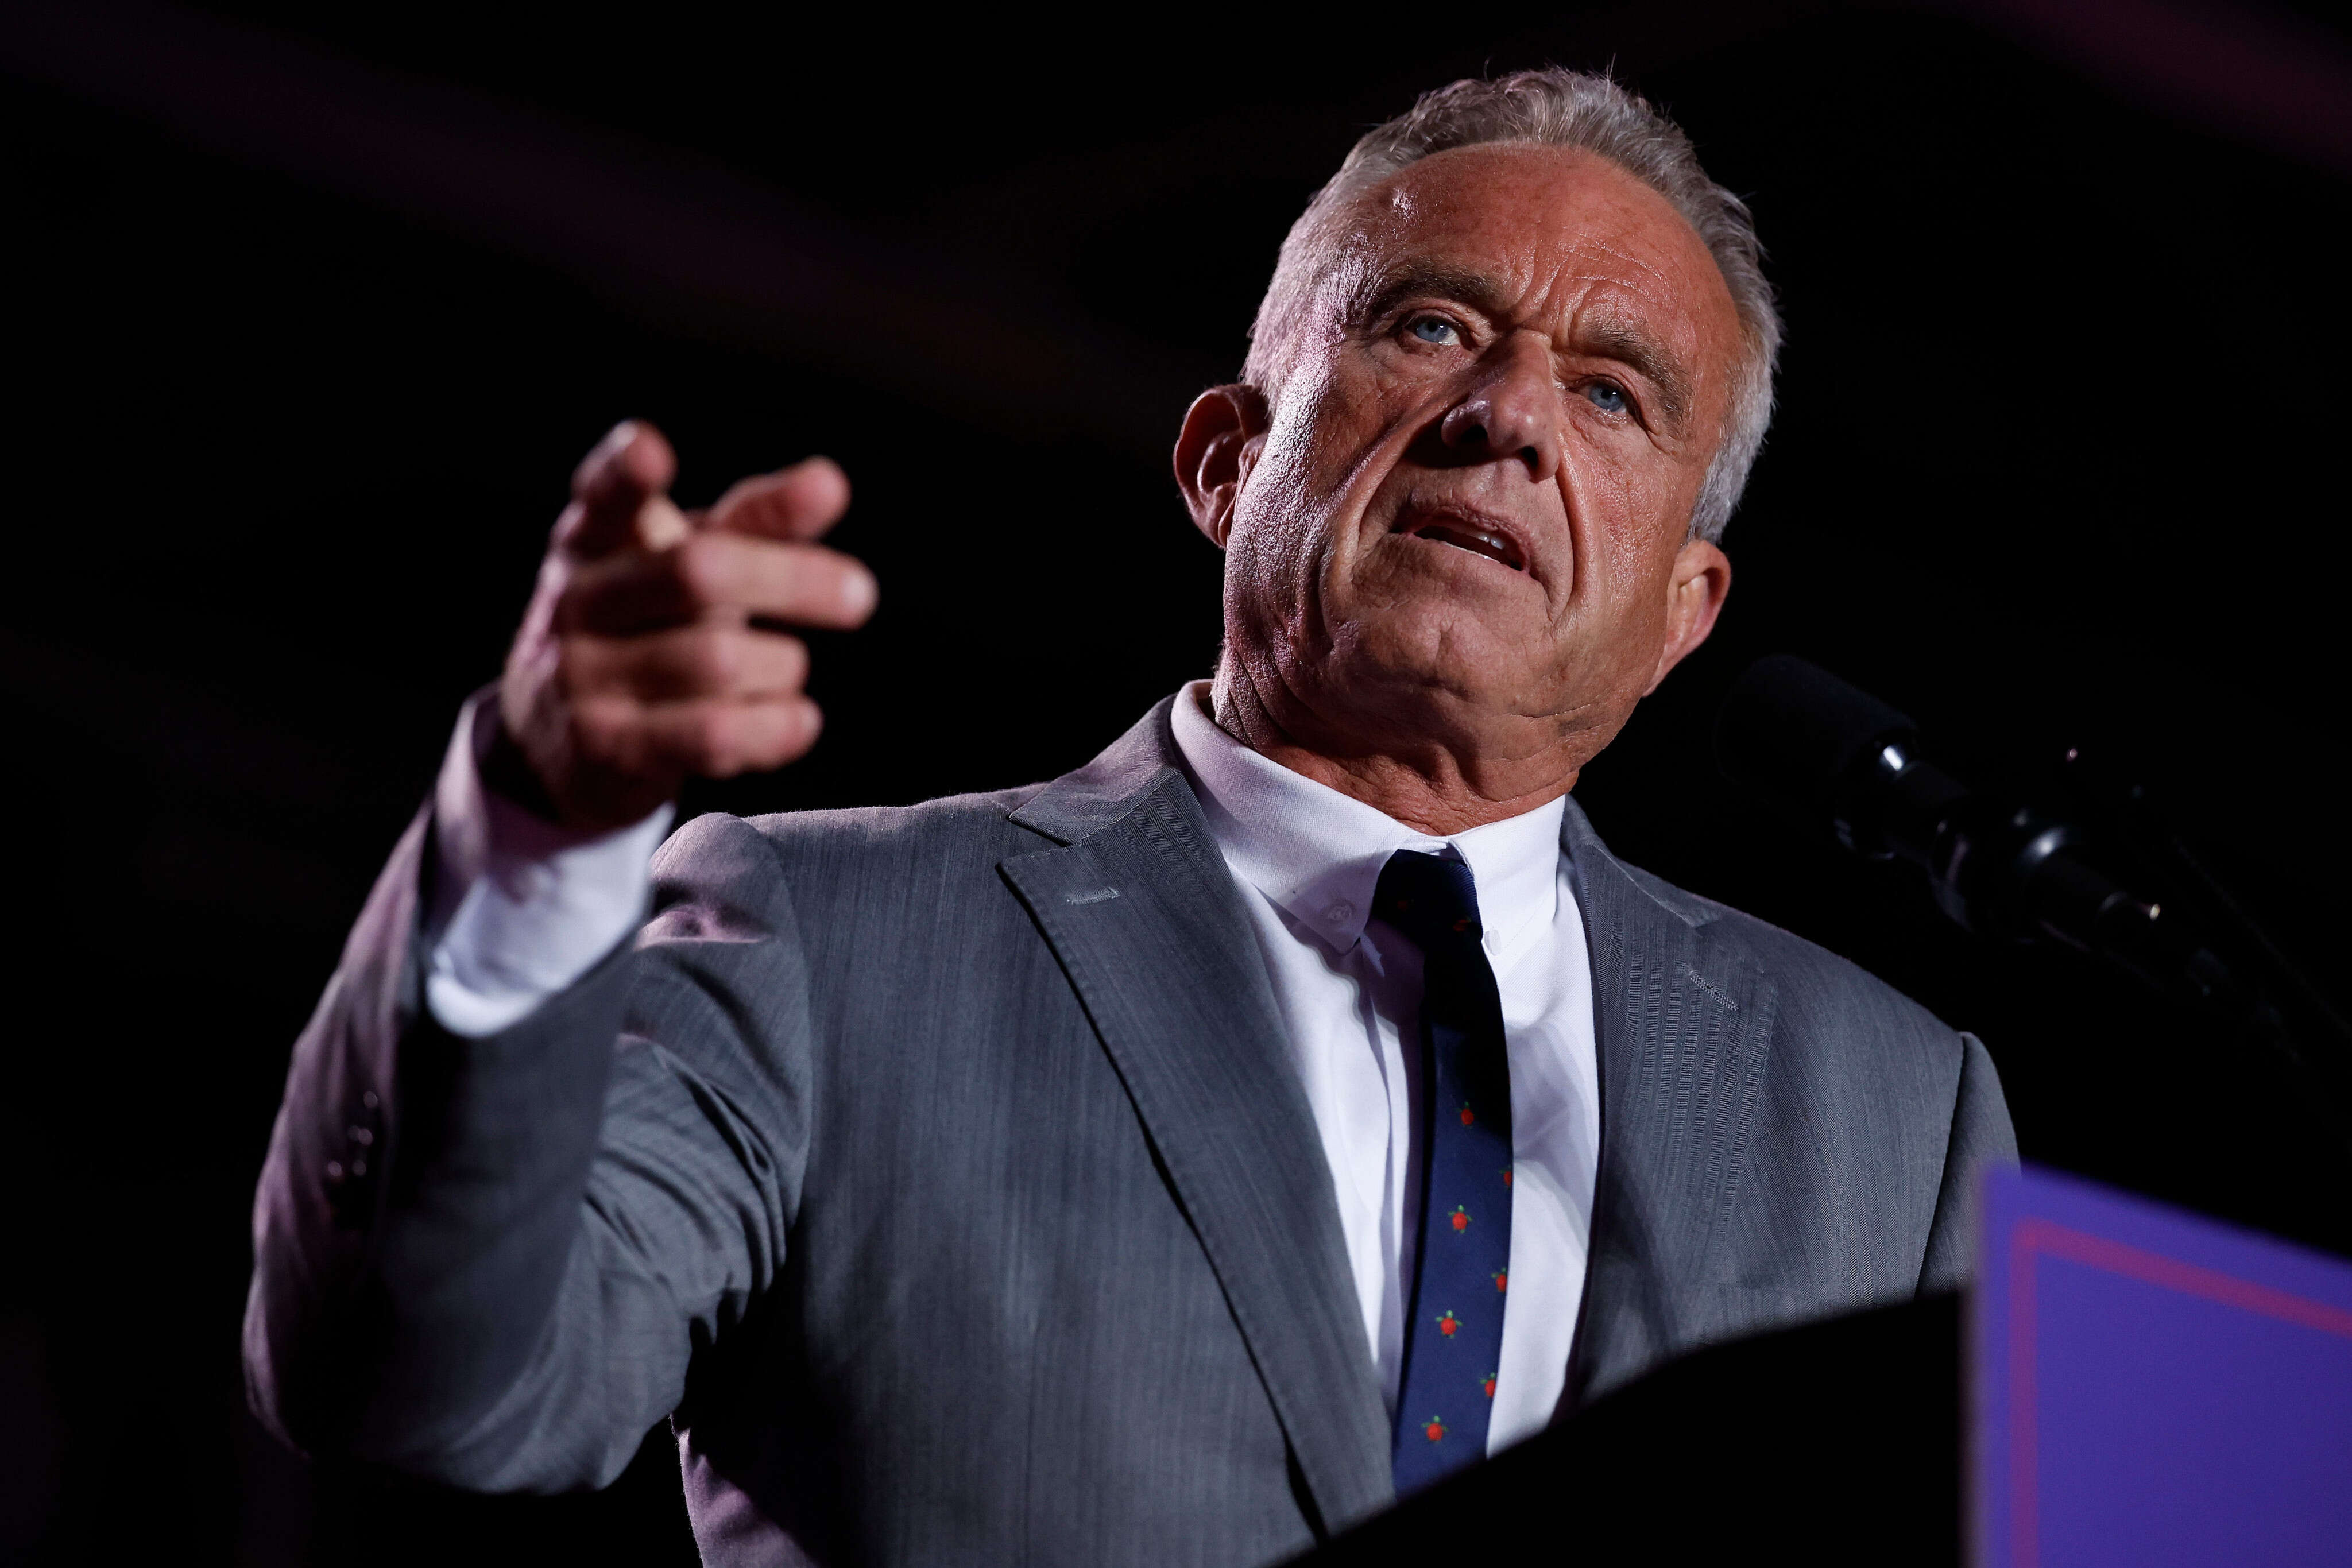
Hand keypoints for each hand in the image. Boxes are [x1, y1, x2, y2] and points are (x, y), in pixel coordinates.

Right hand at [497, 420, 876, 829]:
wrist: (571, 742)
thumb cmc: (652, 628)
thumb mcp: (691, 563)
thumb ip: (757, 522)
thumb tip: (829, 481)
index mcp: (594, 539)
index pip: (604, 497)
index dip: (623, 473)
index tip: (651, 449)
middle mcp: (578, 600)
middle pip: (696, 573)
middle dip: (791, 580)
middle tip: (861, 595)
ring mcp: (582, 675)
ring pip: (720, 660)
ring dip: (783, 665)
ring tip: (786, 668)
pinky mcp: (607, 747)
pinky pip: (714, 734)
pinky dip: (776, 726)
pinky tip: (799, 721)